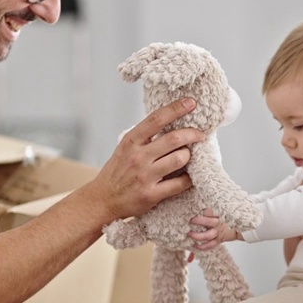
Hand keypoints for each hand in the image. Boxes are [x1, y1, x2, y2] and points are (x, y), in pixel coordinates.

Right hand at [88, 99, 204, 220]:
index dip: (176, 109)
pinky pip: (180, 183)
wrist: (103, 199)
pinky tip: (187, 177)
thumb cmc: (117, 171)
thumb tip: (172, 123)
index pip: (156, 119)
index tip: (191, 102)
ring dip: (188, 156)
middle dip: (192, 134)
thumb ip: (145, 137)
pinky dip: (188, 179)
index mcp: (131, 141)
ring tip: (188, 157)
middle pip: (173, 139)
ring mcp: (145, 176)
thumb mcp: (125, 148)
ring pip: (179, 159)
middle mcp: (138, 157)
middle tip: (200, 135)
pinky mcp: (151, 194)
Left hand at [188, 208, 237, 250]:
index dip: (205, 211)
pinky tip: (195, 245)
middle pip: (208, 222)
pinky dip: (202, 246)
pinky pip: (210, 245)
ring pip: (207, 235)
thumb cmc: (228, 219)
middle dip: (199, 221)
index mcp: (219, 214)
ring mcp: (218, 232)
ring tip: (190, 234)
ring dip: (197, 235)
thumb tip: (203, 207)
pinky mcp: (218, 240)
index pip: (211, 211)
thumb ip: (212, 209)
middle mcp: (218, 223)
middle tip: (191, 220)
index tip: (199, 210)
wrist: (239, 229)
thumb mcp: (222, 211)